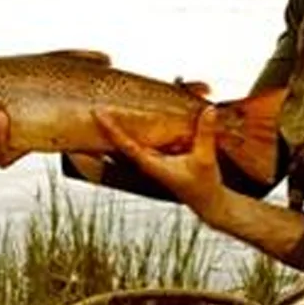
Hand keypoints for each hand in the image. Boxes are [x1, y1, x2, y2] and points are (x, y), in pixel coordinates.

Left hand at [93, 105, 230, 225]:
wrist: (207, 202)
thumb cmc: (204, 185)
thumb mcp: (204, 158)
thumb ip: (205, 134)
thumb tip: (208, 110)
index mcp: (151, 164)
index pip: (125, 143)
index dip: (111, 128)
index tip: (98, 113)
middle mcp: (147, 161)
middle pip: (121, 139)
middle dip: (108, 124)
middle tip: (95, 103)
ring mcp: (151, 159)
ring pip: (133, 138)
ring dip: (122, 124)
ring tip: (107, 105)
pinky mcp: (159, 156)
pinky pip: (146, 138)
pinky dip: (141, 126)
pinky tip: (136, 114)